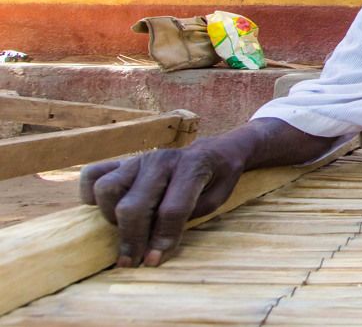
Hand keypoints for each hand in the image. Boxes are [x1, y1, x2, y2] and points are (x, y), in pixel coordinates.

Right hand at [79, 142, 243, 267]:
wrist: (214, 152)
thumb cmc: (217, 180)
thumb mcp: (215, 200)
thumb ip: (186, 218)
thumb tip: (154, 248)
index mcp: (191, 168)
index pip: (172, 210)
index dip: (162, 240)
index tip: (154, 261)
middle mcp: (160, 161)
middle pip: (134, 205)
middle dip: (132, 240)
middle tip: (132, 261)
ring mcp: (138, 159)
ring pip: (106, 188)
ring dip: (110, 216)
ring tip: (124, 229)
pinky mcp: (123, 162)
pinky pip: (92, 175)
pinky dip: (90, 194)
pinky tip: (105, 208)